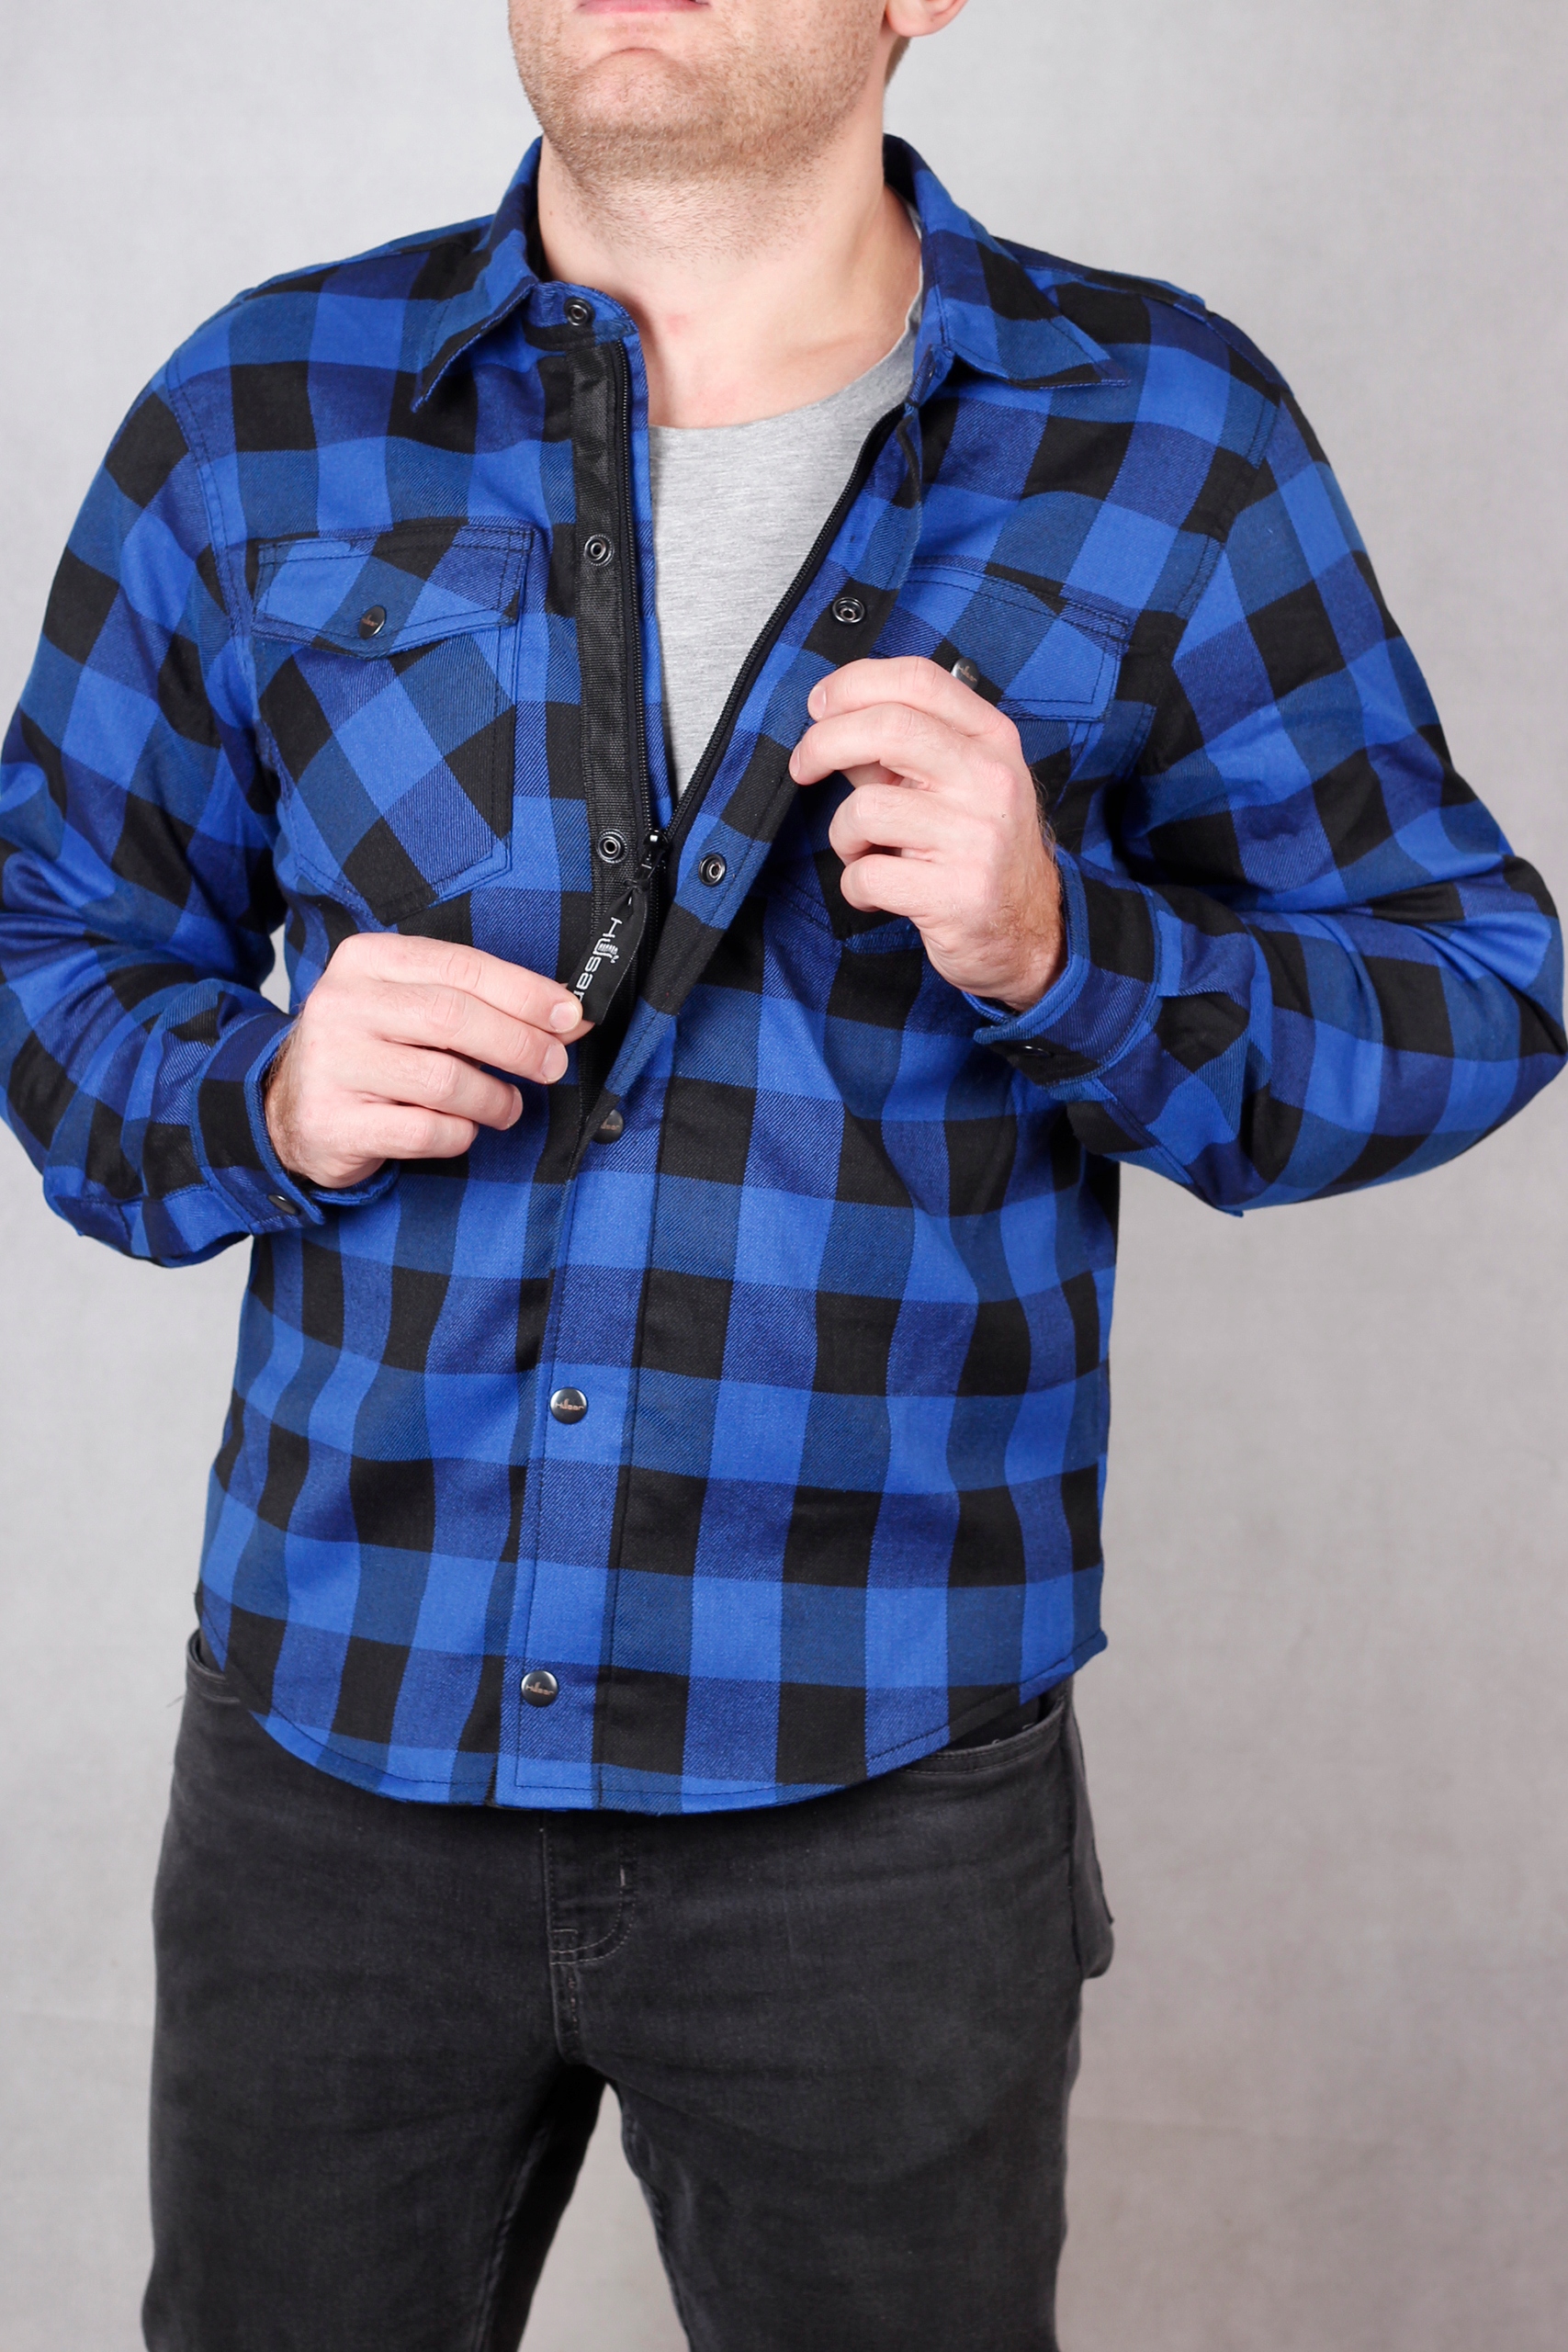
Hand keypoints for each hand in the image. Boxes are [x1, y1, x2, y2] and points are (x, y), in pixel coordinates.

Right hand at [264, 934, 591, 1188]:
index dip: (524, 992)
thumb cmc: (372, 1051)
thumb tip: (570, 1017)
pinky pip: (425, 1131)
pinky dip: (460, 1134)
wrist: (290, 1108)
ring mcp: (333, 1064)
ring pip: (444, 1080)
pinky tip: (462, 1129)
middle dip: (519, 1044)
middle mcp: (342, 1004)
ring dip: (494, 1098)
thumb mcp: (418, 1010)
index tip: (569, 1015)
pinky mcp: (334, 1122)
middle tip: (552, 1065)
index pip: (461, 967)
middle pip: (455, 1018)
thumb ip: (488, 1007)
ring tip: (505, 1106)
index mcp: (367, 961)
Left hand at [788, 656, 1064, 1009]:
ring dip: (843, 835)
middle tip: (803, 766)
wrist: (1027, 931)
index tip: (818, 707)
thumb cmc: (977, 851)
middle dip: (823, 743)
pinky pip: (867, 875)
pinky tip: (878, 892)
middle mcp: (991, 780)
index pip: (917, 680)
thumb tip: (831, 722)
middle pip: (887, 727)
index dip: (853, 684)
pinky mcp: (957, 894)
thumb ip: (897, 751)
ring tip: (865, 852)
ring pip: (866, 808)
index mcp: (991, 740)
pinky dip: (855, 887)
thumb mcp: (954, 784)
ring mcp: (977, 837)